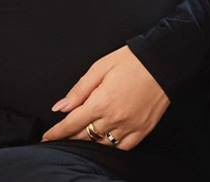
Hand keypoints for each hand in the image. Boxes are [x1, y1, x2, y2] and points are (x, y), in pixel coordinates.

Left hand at [40, 45, 169, 150]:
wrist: (162, 62)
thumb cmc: (131, 61)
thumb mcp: (99, 68)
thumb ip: (78, 90)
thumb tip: (60, 107)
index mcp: (100, 102)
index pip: (71, 124)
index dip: (57, 132)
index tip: (46, 137)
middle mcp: (114, 118)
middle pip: (85, 136)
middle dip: (70, 137)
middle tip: (62, 137)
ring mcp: (129, 126)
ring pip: (102, 144)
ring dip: (89, 141)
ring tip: (81, 138)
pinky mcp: (143, 130)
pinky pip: (122, 147)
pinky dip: (111, 146)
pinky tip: (104, 140)